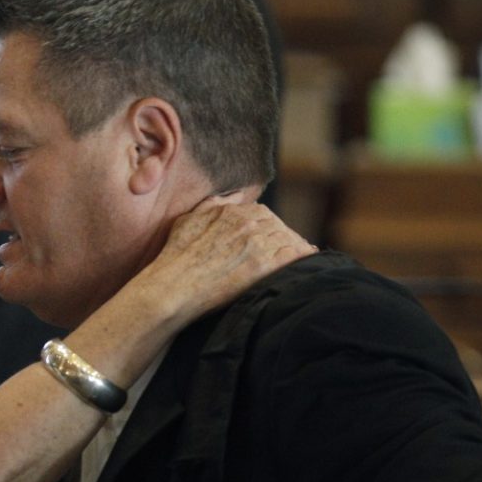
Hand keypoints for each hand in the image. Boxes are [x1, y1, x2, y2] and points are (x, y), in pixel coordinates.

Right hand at [137, 192, 316, 324]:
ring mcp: (255, 244)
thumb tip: (234, 195)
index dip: (268, 224)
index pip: (261, 212)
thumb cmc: (175, 257)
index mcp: (229, 212)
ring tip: (299, 254)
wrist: (173, 286)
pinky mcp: (262, 265)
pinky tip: (308, 258)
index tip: (270, 234)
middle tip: (287, 246)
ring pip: (287, 238)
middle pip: (277, 225)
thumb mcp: (187, 220)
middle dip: (283, 235)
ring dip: (294, 245)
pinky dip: (302, 255)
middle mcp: (245, 224)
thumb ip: (212, 204)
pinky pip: (293, 254)